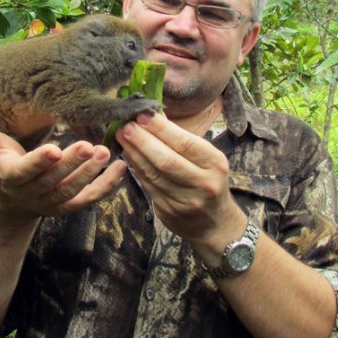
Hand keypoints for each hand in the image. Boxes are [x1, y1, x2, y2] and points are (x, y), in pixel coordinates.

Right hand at [0, 115, 127, 220]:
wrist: (14, 204)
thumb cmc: (5, 167)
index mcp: (12, 177)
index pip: (26, 171)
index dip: (39, 162)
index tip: (53, 149)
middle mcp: (34, 193)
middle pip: (55, 179)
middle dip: (72, 164)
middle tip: (88, 145)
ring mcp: (54, 202)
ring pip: (74, 189)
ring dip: (90, 173)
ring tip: (104, 152)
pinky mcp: (71, 206)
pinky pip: (91, 198)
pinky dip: (107, 187)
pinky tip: (122, 169)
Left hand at [116, 112, 246, 246]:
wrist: (214, 223)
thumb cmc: (208, 180)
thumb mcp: (207, 159)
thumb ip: (182, 139)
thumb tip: (155, 115)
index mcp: (215, 164)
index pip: (184, 143)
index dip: (161, 129)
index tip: (142, 115)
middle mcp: (203, 183)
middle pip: (167, 160)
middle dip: (143, 141)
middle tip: (126, 126)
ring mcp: (186, 200)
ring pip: (154, 174)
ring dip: (135, 153)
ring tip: (122, 137)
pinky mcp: (169, 211)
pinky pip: (149, 186)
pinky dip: (136, 168)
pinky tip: (128, 155)